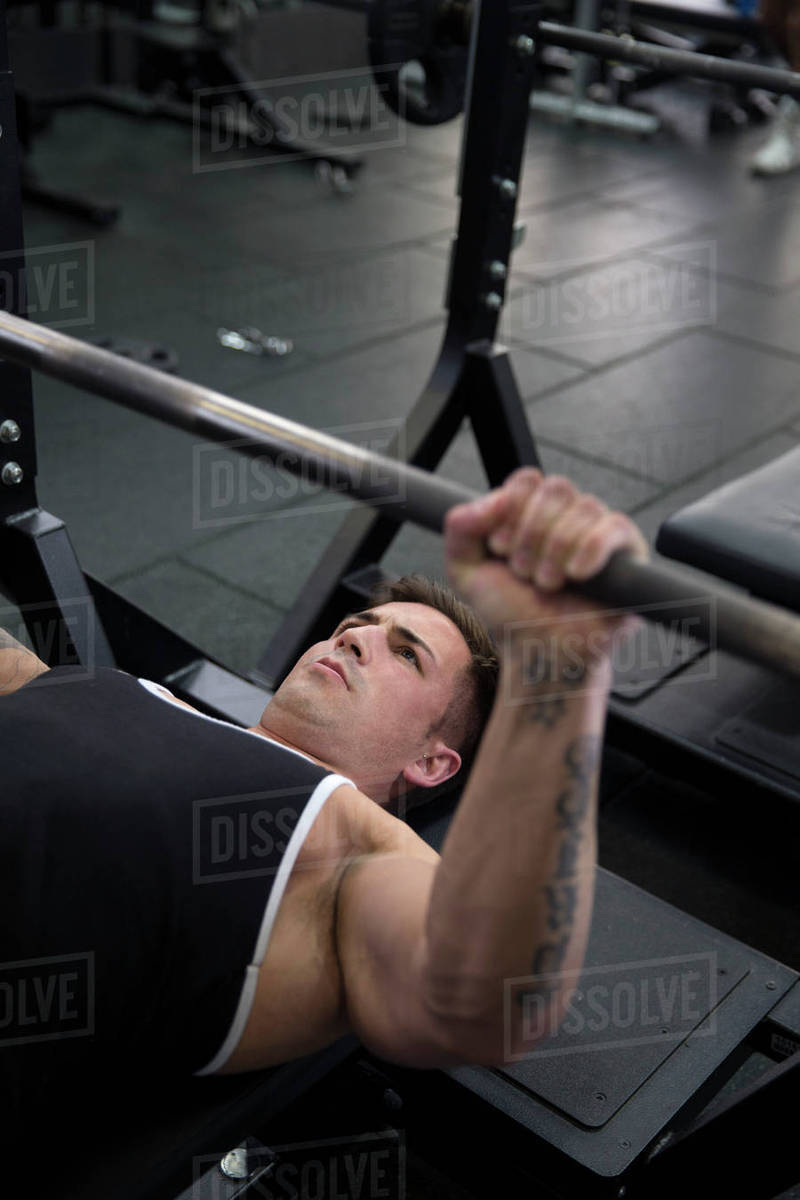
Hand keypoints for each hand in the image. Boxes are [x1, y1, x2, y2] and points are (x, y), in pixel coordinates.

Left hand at [444, 469, 648, 670]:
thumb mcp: (466, 570)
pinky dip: (590, 548)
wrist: (540, 651)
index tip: (500, 548)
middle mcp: (570, 516)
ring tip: (547, 585)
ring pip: (585, 507)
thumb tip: (497, 498)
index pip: (528, 480)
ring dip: (555, 550)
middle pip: (557, 488)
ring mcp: (601, 532)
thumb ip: (461, 527)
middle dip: (532, 532)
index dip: (510, 510)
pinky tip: (576, 574)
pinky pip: (615, 527)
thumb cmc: (510, 612)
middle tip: (523, 571)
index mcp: (535, 512)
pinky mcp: (630, 554)